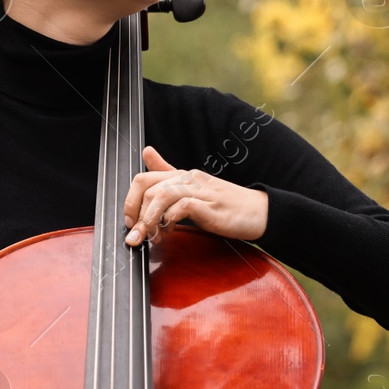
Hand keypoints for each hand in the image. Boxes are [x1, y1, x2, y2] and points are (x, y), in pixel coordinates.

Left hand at [123, 146, 267, 246]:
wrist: (259, 212)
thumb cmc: (226, 205)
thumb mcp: (193, 189)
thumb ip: (168, 173)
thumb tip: (146, 152)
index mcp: (182, 176)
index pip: (143, 179)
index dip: (130, 201)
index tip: (131, 223)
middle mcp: (188, 179)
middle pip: (147, 188)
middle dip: (135, 214)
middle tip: (137, 235)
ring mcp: (200, 191)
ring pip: (161, 196)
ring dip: (149, 220)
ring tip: (151, 236)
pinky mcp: (210, 206)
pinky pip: (182, 207)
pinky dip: (170, 220)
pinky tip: (171, 232)